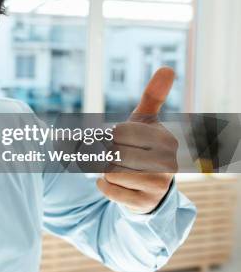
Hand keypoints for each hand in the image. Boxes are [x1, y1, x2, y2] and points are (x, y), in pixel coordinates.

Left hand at [96, 67, 178, 213]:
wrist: (147, 187)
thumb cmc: (142, 147)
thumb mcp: (145, 122)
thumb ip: (153, 97)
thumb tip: (168, 68)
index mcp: (165, 140)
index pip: (119, 132)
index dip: (109, 135)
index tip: (115, 139)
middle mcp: (166, 163)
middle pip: (113, 152)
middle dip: (105, 153)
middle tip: (113, 156)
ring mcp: (157, 185)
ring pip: (110, 171)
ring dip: (105, 170)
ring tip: (118, 169)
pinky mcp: (144, 203)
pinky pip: (108, 189)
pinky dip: (104, 186)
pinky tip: (115, 184)